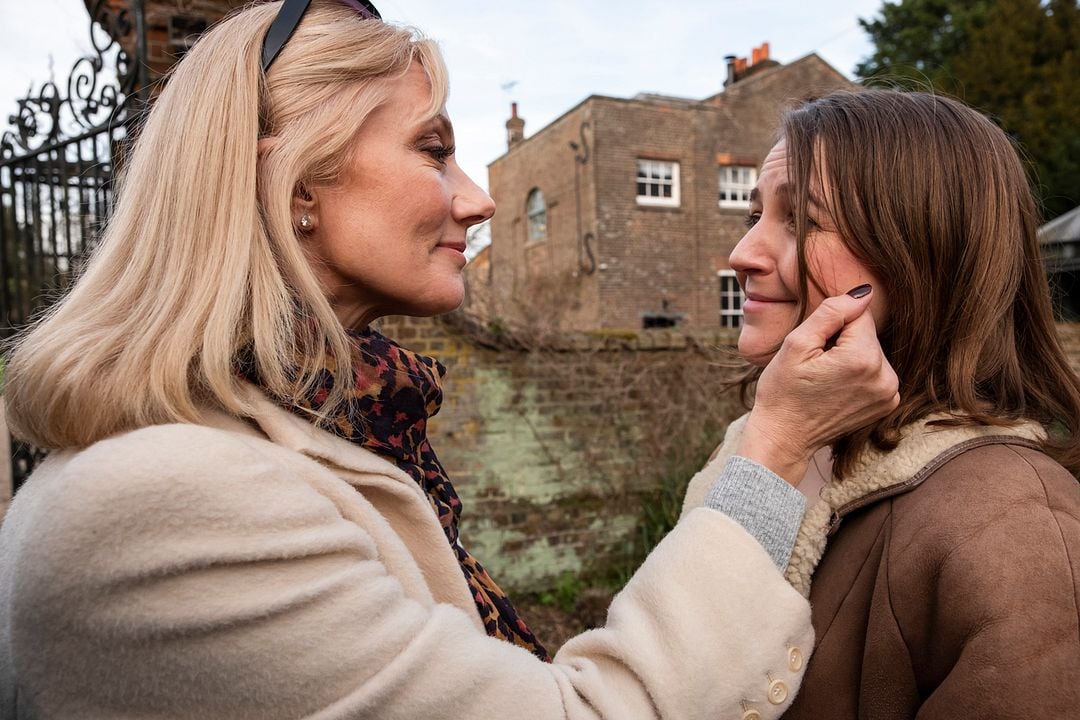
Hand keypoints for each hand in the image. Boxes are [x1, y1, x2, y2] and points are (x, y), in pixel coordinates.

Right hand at [737, 285, 899, 484]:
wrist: (784, 437)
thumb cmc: (782, 391)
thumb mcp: (796, 344)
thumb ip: (831, 312)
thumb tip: (863, 293)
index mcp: (862, 359)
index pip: (859, 314)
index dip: (832, 324)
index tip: (815, 346)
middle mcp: (885, 377)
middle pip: (867, 334)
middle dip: (843, 340)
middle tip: (816, 364)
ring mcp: (889, 394)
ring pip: (872, 351)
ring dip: (851, 356)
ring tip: (825, 377)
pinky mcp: (887, 404)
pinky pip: (876, 371)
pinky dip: (859, 373)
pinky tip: (837, 387)